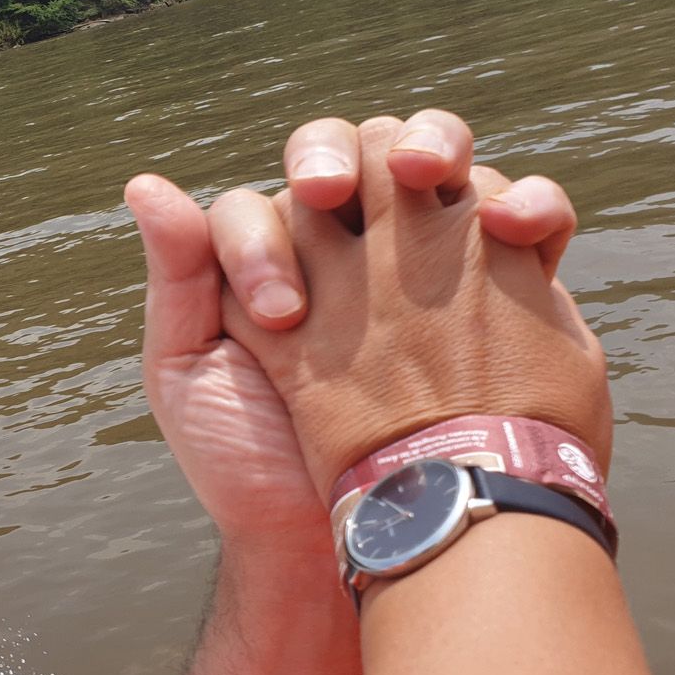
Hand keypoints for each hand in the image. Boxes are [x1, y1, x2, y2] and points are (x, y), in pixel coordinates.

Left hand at [129, 109, 582, 549]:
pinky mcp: (499, 282)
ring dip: (437, 143)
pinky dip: (528, 202)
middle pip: (355, 151)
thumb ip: (177, 278)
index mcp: (273, 258)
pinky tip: (513, 223)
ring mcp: (428, 257)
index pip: (266, 203)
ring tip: (428, 176)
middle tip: (333, 194)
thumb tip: (146, 184)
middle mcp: (349, 244)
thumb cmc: (255, 460)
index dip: (261, 238)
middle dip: (344, 154)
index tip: (277, 313)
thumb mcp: (190, 371)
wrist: (358, 531)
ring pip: (437, 160)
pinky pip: (523, 216)